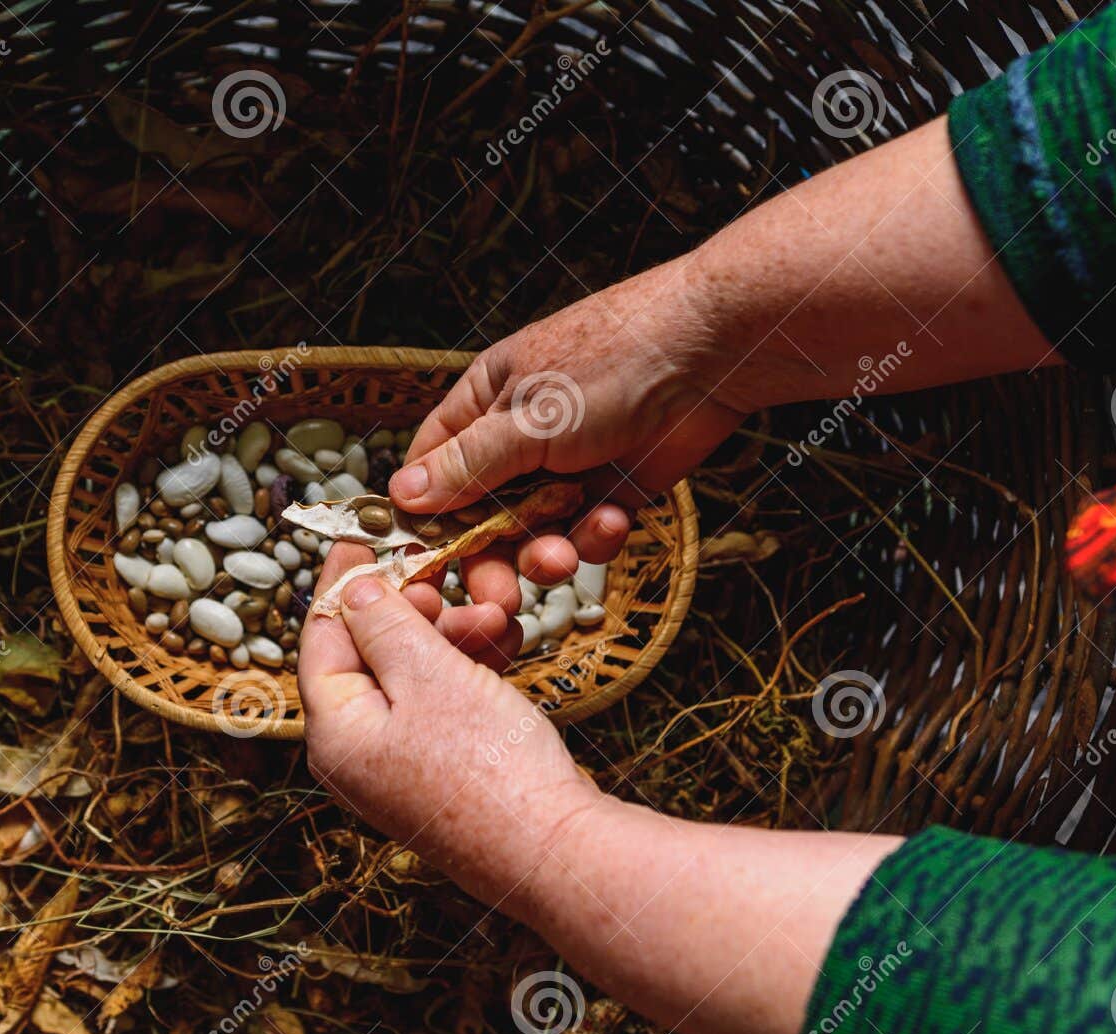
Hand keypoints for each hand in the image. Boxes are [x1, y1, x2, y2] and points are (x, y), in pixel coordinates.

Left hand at [299, 543, 602, 901]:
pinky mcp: (445, 775)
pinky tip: (502, 646)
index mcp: (335, 733)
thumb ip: (384, 625)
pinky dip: (467, 672)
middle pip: (368, 657)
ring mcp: (402, 770)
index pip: (320, 639)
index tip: (360, 538)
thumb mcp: (429, 675)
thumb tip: (352, 591)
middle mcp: (358, 756)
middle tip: (442, 575)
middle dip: (411, 610)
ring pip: (413, 679)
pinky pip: (443, 706)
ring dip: (449, 637)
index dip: (341, 582)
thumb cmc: (489, 768)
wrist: (556, 851)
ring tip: (495, 615)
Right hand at [389, 259, 747, 625]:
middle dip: (490, 557)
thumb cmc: (613, 362)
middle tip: (502, 596)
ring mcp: (565, 467)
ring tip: (565, 556)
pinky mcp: (610, 490)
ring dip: (546, 552)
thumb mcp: (528, 419)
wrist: (713, 355)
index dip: (426, 515)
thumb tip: (402, 495)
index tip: (426, 561)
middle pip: (481, 515)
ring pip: (534, 532)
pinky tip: (613, 518)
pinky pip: (583, 533)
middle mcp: (517, 437)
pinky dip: (594, 536)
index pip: (432, 466)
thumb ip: (468, 464)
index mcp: (484, 403)